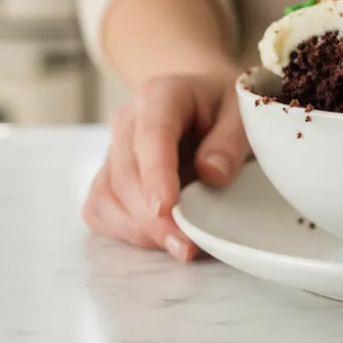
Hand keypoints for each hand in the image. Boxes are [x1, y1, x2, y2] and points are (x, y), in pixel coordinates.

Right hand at [82, 60, 249, 261]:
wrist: (201, 100)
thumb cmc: (222, 107)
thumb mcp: (241, 113)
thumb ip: (230, 140)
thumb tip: (212, 174)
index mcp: (160, 96)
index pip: (151, 135)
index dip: (156, 174)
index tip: (166, 208)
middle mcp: (128, 121)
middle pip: (126, 174)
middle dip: (154, 218)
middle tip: (187, 246)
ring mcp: (112, 150)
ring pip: (108, 197)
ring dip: (140, 230)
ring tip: (181, 247)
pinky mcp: (107, 177)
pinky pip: (101, 209)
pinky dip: (126, 231)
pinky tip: (159, 238)